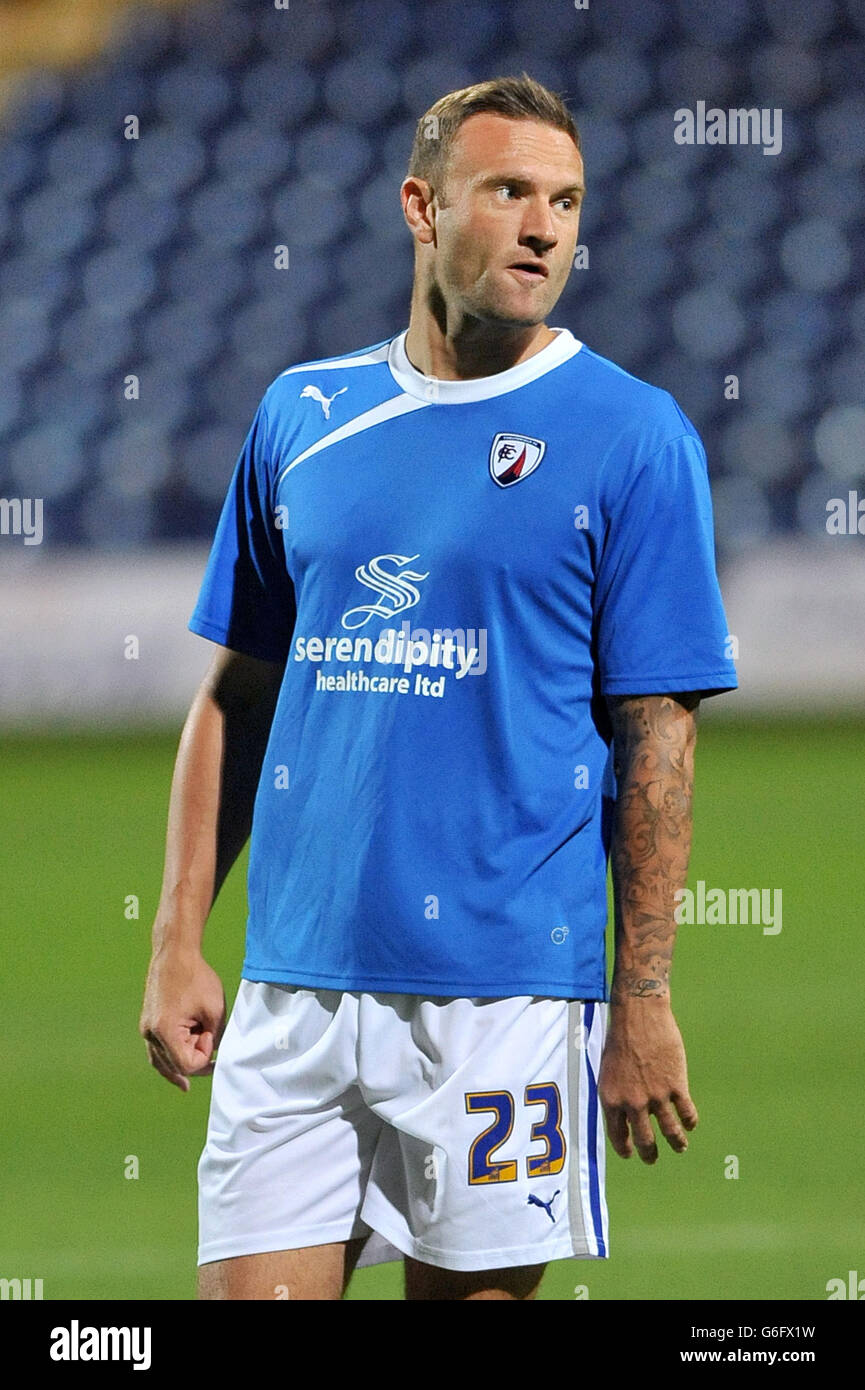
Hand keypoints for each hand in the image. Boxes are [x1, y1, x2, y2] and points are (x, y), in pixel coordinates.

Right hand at [139, 947, 225, 1091]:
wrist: (174, 954)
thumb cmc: (196, 978)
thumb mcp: (214, 1010)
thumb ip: (215, 1037)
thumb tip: (212, 1054)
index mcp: (166, 1031)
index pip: (189, 1064)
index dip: (205, 1055)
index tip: (210, 1033)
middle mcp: (151, 1034)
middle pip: (175, 1066)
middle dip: (195, 1059)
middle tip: (208, 1037)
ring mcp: (146, 1030)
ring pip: (162, 1063)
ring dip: (181, 1066)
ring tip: (189, 1084)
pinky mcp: (148, 1025)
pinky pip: (156, 1053)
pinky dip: (168, 1063)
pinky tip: (177, 1077)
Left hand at [598, 999, 697, 1162]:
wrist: (639, 1015)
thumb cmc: (620, 1038)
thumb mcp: (607, 1069)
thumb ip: (616, 1092)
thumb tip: (623, 1113)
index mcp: (611, 1098)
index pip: (617, 1135)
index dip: (624, 1148)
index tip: (630, 1154)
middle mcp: (633, 1103)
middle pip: (644, 1140)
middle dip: (649, 1154)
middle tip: (652, 1158)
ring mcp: (656, 1096)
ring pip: (670, 1133)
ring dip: (676, 1144)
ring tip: (680, 1147)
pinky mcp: (676, 1086)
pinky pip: (687, 1114)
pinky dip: (690, 1122)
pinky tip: (690, 1123)